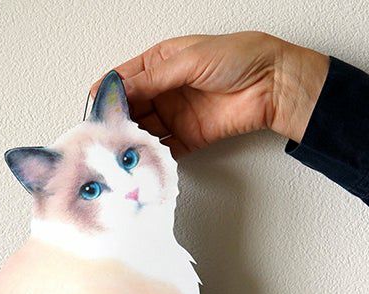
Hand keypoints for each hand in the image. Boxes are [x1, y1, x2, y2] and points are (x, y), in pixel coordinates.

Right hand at [92, 32, 328, 156]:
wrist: (272, 85)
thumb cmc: (239, 58)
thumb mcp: (188, 59)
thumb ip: (152, 78)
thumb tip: (121, 89)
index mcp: (161, 62)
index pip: (125, 79)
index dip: (108, 93)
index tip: (97, 108)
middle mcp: (165, 90)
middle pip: (131, 108)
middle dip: (117, 121)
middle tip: (106, 134)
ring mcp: (176, 116)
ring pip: (144, 131)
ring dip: (133, 141)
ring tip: (121, 150)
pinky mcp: (188, 138)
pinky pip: (164, 150)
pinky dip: (153, 157)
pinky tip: (144, 160)